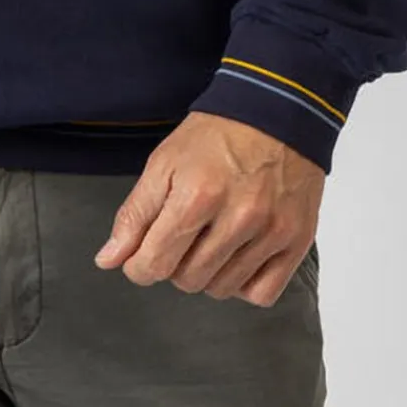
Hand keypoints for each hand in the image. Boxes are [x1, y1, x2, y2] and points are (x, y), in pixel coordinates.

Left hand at [92, 110, 325, 305]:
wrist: (275, 113)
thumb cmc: (215, 136)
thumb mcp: (163, 163)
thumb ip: (135, 215)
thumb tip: (109, 260)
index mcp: (197, 195)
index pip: (154, 264)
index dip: (138, 266)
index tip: (141, 256)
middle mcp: (238, 217)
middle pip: (188, 280)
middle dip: (174, 264)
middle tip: (181, 235)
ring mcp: (272, 231)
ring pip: (222, 289)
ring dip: (207, 273)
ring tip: (210, 239)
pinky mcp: (297, 239)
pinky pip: (262, 293)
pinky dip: (244, 283)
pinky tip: (237, 256)